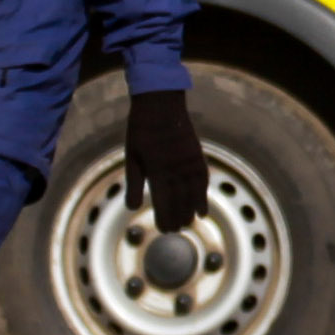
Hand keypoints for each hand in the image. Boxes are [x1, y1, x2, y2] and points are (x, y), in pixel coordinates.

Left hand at [125, 86, 206, 235]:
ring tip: (188, 223)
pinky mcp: (197, 155)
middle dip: (177, 218)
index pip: (163, 202)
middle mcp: (176, 169)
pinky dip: (203, 196)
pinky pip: (203, 181)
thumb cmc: (141, 129)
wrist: (161, 103)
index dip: (164, 217)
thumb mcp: (131, 155)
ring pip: (193, 194)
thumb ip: (134, 183)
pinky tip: (202, 209)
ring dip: (191, 211)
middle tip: (175, 231)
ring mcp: (189, 162)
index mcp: (157, 170)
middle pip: (180, 201)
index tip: (163, 229)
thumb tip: (132, 208)